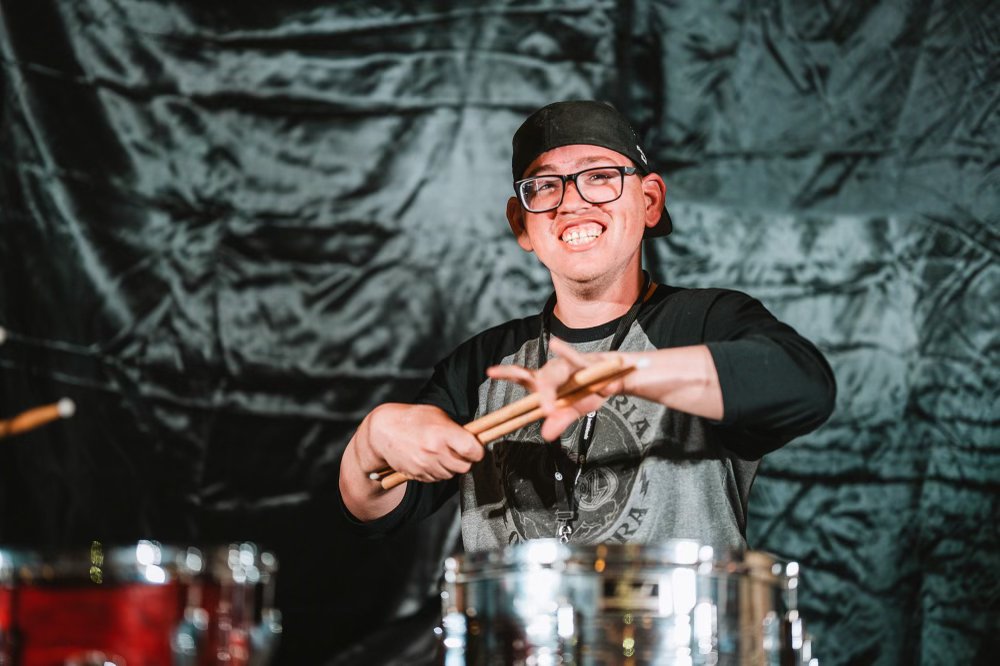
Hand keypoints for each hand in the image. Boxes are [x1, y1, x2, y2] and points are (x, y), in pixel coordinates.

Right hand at [366, 404, 483, 482]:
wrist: (384, 431)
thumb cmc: (413, 419)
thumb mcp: (437, 415)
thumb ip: (456, 429)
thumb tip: (474, 440)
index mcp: (442, 433)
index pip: (473, 450)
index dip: (478, 450)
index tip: (476, 448)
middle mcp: (434, 450)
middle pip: (465, 467)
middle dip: (465, 460)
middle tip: (459, 451)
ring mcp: (425, 464)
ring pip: (451, 474)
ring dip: (450, 466)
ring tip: (441, 452)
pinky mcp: (417, 474)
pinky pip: (437, 478)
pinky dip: (437, 471)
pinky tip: (430, 458)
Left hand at [486, 337, 631, 441]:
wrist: (617, 375)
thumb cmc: (591, 390)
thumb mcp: (575, 409)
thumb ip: (560, 420)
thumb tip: (545, 435)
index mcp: (548, 382)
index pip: (523, 377)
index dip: (506, 373)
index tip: (490, 371)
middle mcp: (554, 371)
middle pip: (537, 377)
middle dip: (516, 378)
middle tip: (499, 377)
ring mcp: (569, 366)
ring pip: (554, 374)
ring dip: (549, 390)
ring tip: (547, 408)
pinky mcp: (588, 362)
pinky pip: (576, 360)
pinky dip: (568, 356)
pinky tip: (555, 344)